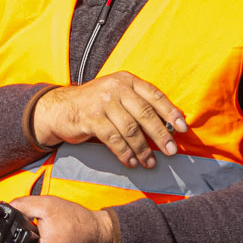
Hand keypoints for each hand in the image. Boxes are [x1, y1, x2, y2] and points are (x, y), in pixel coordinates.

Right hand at [30, 71, 187, 167]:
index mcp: (126, 80)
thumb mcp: (117, 94)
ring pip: (130, 129)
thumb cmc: (95, 104)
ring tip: (149, 162)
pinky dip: (124, 153)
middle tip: (171, 151)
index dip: (170, 112)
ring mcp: (102, 102)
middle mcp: (115, 88)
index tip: (182, 128)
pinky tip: (130, 162)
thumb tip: (170, 124)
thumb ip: (138, 103)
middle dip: (161, 135)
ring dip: (142, 149)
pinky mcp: (90, 118)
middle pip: (145, 113)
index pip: (155, 95)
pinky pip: (113, 139)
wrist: (60, 107)